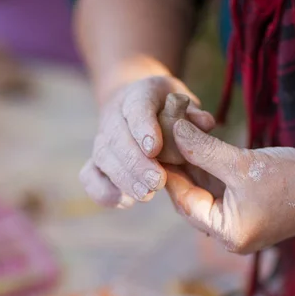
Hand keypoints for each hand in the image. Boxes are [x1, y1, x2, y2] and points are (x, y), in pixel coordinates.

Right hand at [79, 75, 214, 207]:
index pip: (137, 107)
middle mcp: (115, 114)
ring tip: (147, 195)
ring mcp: (102, 138)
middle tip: (157, 182)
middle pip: (116, 137)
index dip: (143, 127)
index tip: (155, 148)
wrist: (136, 105)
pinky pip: (89, 176)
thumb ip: (194, 114)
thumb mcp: (185, 102)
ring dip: (124, 179)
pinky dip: (103, 192)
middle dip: (135, 162)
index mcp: (140, 93)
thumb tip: (205, 124)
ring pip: (103, 157)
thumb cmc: (168, 107)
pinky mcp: (96, 160)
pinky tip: (126, 202)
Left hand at [165, 120, 294, 253]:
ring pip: (205, 193)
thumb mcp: (243, 162)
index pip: (186, 200)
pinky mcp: (247, 212)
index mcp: (226, 233)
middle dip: (179, 169)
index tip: (152, 147)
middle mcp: (228, 235)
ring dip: (194, 167)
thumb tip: (174, 130)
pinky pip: (220, 192)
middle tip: (161, 141)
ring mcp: (238, 225)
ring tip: (175, 139)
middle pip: (192, 199)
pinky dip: (210, 172)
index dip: (169, 171)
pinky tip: (197, 148)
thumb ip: (204, 149)